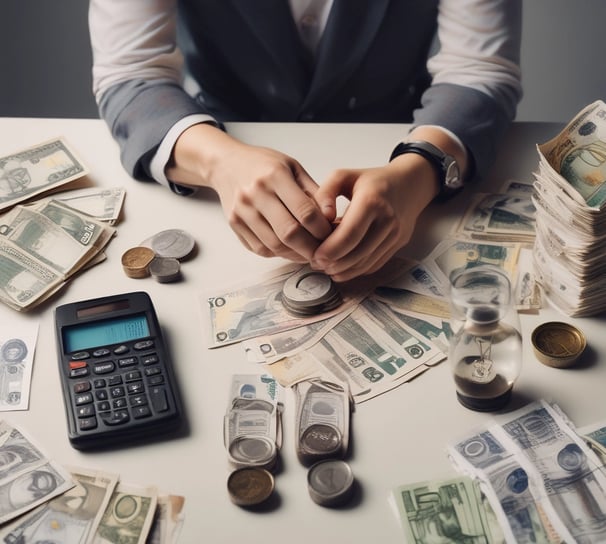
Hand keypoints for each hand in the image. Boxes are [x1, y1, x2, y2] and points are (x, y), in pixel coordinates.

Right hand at [166, 124, 332, 261]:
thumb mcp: (293, 167)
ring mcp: (242, 211)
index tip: (332, 234)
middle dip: (311, 247)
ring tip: (309, 252)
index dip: (323, 229)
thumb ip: (313, 191)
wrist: (226, 164)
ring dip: (296, 254)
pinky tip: (290, 249)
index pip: (305, 211)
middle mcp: (256, 194)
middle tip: (324, 251)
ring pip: (275, 245)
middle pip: (289, 233)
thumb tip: (331, 218)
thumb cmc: (263, 165)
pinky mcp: (235, 224)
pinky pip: (260, 249)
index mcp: (275, 176)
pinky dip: (279, 254)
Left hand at [311, 154, 438, 281]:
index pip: (350, 234)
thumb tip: (321, 217)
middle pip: (358, 253)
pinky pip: (375, 264)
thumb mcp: (344, 175)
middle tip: (317, 264)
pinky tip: (343, 268)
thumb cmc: (373, 180)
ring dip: (344, 271)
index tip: (316, 256)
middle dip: (334, 264)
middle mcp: (387, 220)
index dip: (331, 250)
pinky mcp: (398, 244)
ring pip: (366, 263)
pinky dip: (357, 270)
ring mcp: (395, 234)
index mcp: (372, 200)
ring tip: (327, 268)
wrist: (409, 184)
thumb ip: (325, 192)